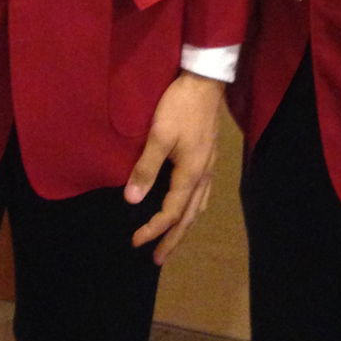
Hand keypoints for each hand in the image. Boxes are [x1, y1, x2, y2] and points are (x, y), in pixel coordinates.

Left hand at [125, 71, 223, 263]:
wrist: (204, 81)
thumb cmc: (180, 107)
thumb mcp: (159, 136)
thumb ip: (146, 169)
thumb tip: (132, 200)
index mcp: (190, 174)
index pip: (171, 213)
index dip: (153, 229)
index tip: (136, 241)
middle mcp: (203, 175)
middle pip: (189, 216)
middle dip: (173, 239)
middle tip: (157, 259)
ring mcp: (209, 166)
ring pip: (199, 206)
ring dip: (184, 225)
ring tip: (173, 239)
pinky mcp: (209, 156)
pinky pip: (202, 193)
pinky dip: (193, 208)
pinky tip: (189, 205)